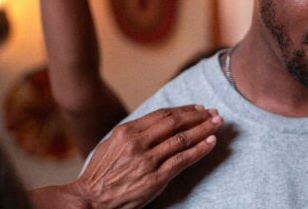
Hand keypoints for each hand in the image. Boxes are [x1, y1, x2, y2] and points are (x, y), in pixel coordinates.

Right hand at [75, 105, 222, 208]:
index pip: (162, 115)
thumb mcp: (111, 144)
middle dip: (197, 116)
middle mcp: (138, 142)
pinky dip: (199, 150)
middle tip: (213, 112)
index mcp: (127, 131)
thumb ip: (133, 133)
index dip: (183, 110)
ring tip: (217, 124)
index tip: (197, 108)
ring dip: (203, 129)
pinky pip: (183, 160)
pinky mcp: (155, 178)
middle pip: (175, 123)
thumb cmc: (100, 174)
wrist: (90, 199)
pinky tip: (211, 143)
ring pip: (182, 139)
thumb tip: (156, 124)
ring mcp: (147, 160)